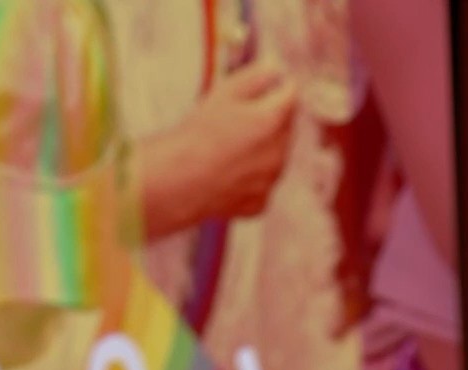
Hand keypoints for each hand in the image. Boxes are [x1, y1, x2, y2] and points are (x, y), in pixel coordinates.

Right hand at [139, 59, 299, 237]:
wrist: (175, 183)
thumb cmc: (195, 137)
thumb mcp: (222, 95)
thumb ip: (255, 77)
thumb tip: (275, 67)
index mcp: (274, 119)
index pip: (292, 93)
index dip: (277, 87)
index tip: (262, 89)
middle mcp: (279, 151)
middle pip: (285, 127)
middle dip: (269, 121)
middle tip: (236, 123)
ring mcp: (270, 180)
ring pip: (275, 158)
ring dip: (261, 151)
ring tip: (227, 152)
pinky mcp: (258, 203)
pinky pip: (261, 187)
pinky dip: (250, 182)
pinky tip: (226, 176)